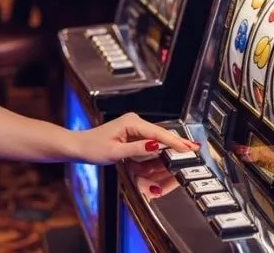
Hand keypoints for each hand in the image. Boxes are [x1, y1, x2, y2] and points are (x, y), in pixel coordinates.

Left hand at [72, 112, 198, 164]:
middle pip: (161, 134)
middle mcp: (134, 121)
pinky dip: (158, 148)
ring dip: (167, 147)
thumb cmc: (93, 148)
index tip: (189, 148)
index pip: (158, 134)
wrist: (80, 146)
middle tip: (193, 151)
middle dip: (176, 144)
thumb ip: (137, 150)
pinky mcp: (133, 133)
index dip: (175, 142)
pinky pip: (150, 141)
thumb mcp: (115, 153)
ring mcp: (134, 127)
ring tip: (185, 151)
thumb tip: (155, 145)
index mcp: (131, 123)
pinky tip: (168, 152)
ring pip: (157, 138)